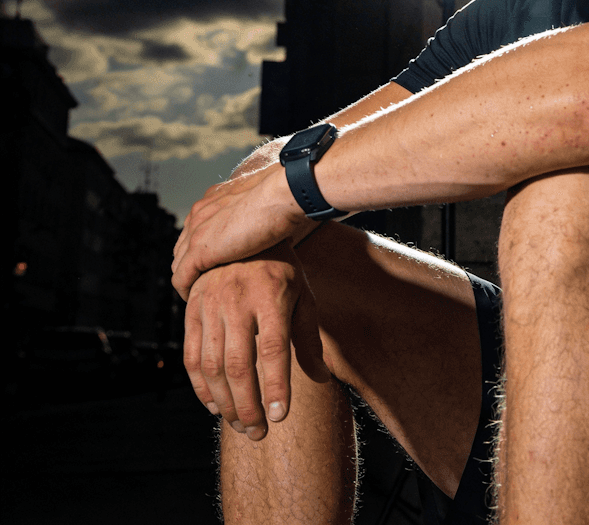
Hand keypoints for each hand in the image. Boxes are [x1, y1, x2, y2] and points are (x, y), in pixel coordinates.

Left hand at [172, 163, 303, 300]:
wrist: (282, 193)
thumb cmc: (284, 196)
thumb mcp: (263, 201)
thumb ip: (255, 210)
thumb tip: (270, 219)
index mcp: (214, 198)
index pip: (197, 227)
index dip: (203, 248)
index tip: (214, 264)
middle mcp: (200, 212)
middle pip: (183, 246)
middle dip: (191, 265)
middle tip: (204, 284)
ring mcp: (197, 231)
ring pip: (179, 263)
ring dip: (188, 280)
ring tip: (201, 296)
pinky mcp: (199, 250)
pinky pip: (181, 278)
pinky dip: (186, 291)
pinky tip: (196, 300)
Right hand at [182, 242, 329, 440]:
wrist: (243, 232)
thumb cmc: (280, 269)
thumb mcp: (302, 296)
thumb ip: (308, 339)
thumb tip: (319, 379)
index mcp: (271, 295)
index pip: (273, 349)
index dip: (275, 386)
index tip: (279, 416)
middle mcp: (238, 299)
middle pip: (239, 364)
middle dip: (247, 406)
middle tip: (258, 433)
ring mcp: (211, 303)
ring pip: (212, 365)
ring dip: (224, 402)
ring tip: (240, 424)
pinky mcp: (192, 309)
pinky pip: (192, 356)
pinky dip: (200, 387)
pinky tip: (214, 405)